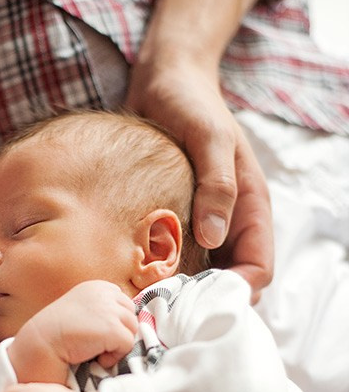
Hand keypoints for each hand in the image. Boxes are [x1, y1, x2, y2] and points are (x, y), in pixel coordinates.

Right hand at [9, 281, 137, 382]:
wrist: (41, 342)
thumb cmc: (57, 332)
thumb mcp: (80, 309)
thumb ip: (101, 309)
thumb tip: (126, 323)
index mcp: (98, 286)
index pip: (122, 302)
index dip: (113, 321)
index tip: (95, 331)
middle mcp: (105, 293)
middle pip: (130, 315)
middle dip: (118, 331)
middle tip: (96, 342)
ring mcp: (110, 310)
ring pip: (132, 329)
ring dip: (117, 344)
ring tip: (95, 349)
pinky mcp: (113, 328)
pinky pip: (127, 344)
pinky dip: (114, 356)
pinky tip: (95, 357)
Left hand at [125, 58, 272, 299]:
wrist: (164, 80)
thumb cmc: (190, 102)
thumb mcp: (209, 137)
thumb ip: (216, 184)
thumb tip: (214, 236)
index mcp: (250, 207)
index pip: (258, 269)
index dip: (236, 292)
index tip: (200, 305)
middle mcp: (229, 221)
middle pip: (229, 280)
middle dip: (205, 300)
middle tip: (166, 311)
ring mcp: (203, 222)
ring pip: (201, 274)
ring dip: (180, 290)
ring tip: (147, 301)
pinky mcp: (176, 218)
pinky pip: (175, 257)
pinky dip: (160, 272)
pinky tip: (133, 277)